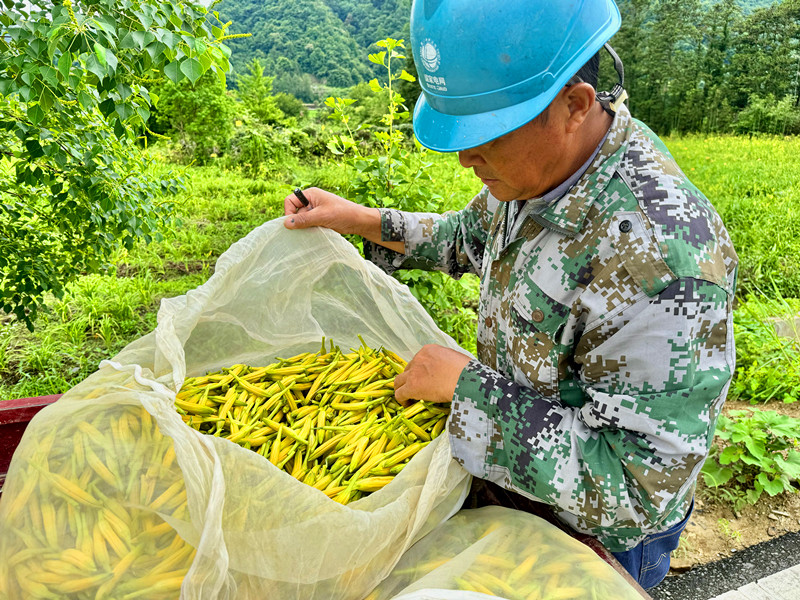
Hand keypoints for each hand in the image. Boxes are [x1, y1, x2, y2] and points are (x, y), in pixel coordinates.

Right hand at [283, 187, 404, 252]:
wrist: (360, 221)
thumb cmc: (343, 214)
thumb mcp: (322, 216)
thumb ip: (304, 219)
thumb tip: (286, 223)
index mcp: (311, 194)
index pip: (290, 201)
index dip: (289, 212)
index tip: (294, 224)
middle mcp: (312, 201)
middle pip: (295, 212)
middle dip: (299, 221)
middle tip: (308, 228)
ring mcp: (316, 211)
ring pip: (302, 220)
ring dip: (306, 227)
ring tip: (316, 230)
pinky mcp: (320, 219)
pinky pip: (309, 225)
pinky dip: (311, 230)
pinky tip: (318, 233)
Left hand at [394, 344, 471, 405]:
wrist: (465, 380)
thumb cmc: (467, 372)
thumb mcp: (455, 359)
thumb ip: (446, 362)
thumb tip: (447, 370)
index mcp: (429, 350)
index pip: (419, 360)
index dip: (420, 371)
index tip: (425, 378)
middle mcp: (418, 358)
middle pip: (408, 369)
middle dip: (412, 378)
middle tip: (418, 388)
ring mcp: (413, 372)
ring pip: (399, 381)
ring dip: (403, 388)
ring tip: (408, 397)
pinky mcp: (412, 386)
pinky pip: (399, 393)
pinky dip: (402, 399)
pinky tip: (407, 404)